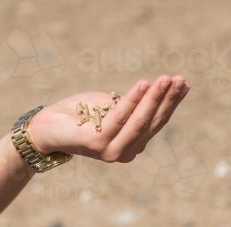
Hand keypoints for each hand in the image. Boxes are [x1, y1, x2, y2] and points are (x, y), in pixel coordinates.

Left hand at [24, 75, 188, 162]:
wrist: (46, 127)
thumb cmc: (80, 114)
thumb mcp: (111, 106)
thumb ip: (131, 105)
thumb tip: (155, 90)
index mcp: (133, 143)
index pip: (157, 121)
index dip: (171, 102)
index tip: (184, 82)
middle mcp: (126, 151)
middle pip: (153, 121)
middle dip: (167, 98)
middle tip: (179, 78)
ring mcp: (112, 150)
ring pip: (139, 120)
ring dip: (154, 97)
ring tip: (165, 78)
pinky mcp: (97, 143)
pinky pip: (119, 117)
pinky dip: (133, 99)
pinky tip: (143, 84)